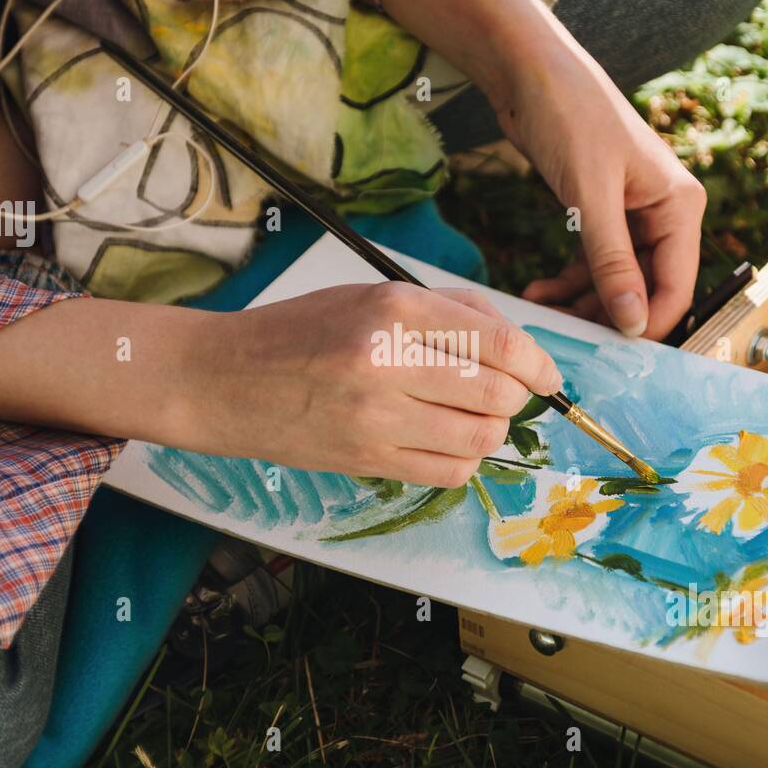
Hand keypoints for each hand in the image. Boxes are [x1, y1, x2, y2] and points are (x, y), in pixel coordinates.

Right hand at [209, 283, 562, 486]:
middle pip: (498, 393)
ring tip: (470, 417)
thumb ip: (448, 311)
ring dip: (490, 430)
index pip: (499, 343)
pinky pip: (449, 473)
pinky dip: (463, 460)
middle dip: (513, 397)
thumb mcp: (371, 294)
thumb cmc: (300, 331)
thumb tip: (518, 344)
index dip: (537, 364)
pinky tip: (445, 442)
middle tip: (500, 393)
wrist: (222, 379)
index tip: (545, 375)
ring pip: (480, 438)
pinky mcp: (367, 460)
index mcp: (394, 308)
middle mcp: (388, 361)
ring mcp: (376, 417)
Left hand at [378, 0, 703, 340]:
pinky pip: (594, 262)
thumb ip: (612, 261)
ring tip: (542, 311)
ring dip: (581, 301)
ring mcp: (633, 213)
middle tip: (566, 336)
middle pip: (646, 287)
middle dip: (607, 314)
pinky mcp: (601, 211)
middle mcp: (665, 212)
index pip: (676, 286)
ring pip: (617, 279)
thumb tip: (633, 323)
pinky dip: (569, 280)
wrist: (529, 71)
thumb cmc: (568, 117)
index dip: (646, 322)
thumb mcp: (590, 196)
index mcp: (680, 205)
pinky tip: (539, 292)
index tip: (608, 350)